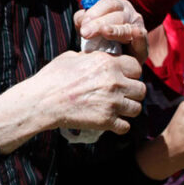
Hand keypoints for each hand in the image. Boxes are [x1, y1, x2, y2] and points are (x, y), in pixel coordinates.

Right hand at [30, 51, 144, 134]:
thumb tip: (97, 58)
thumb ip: (91, 58)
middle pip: (141, 89)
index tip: (124, 77)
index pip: (136, 67)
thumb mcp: (72, 57)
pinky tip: (111, 122)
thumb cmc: (53, 77)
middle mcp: (114, 82)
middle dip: (133, 92)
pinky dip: (119, 125)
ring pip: (137, 108)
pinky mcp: (106, 121)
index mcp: (108, 63)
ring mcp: (112, 102)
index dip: (131, 73)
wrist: (42, 101)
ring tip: (117, 109)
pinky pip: (126, 126)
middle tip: (122, 95)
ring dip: (128, 109)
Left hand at [74, 0, 147, 61]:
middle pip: (115, 14)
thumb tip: (81, 20)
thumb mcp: (90, 28)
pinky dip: (137, 35)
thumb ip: (83, 21)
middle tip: (85, 33)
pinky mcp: (143, 43)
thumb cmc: (101, 41)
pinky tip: (134, 33)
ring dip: (114, 30)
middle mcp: (129, 13)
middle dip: (99, 23)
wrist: (116, 63)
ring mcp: (137, 27)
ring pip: (126, 26)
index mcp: (116, 6)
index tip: (82, 23)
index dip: (95, 11)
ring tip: (104, 32)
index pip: (107, 3)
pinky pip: (141, 37)